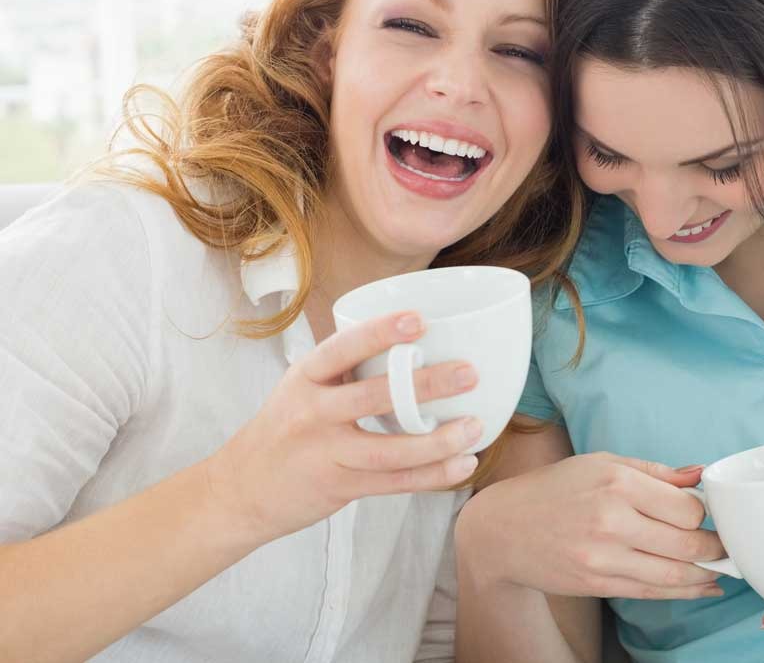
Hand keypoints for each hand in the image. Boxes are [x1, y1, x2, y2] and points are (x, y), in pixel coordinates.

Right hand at [202, 311, 483, 544]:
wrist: (240, 491)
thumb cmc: (284, 429)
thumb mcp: (301, 387)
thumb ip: (345, 368)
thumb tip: (411, 340)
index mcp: (305, 378)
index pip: (342, 348)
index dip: (380, 332)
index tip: (419, 319)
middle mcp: (312, 414)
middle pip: (374, 397)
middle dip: (425, 385)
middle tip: (469, 373)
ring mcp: (326, 454)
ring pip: (390, 449)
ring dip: (438, 440)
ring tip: (476, 427)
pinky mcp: (339, 488)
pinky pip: (393, 482)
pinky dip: (432, 476)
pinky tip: (463, 465)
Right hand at [458, 452, 727, 600]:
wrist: (504, 528)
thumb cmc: (556, 488)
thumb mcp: (602, 463)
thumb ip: (654, 471)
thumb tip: (700, 475)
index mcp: (617, 482)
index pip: (686, 507)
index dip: (705, 514)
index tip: (711, 515)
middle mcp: (612, 520)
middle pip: (687, 543)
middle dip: (716, 548)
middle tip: (727, 546)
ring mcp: (604, 557)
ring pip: (674, 574)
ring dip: (706, 575)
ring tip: (721, 569)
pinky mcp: (598, 583)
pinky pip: (652, 592)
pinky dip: (684, 592)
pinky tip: (702, 587)